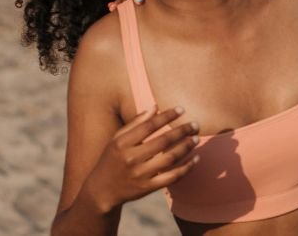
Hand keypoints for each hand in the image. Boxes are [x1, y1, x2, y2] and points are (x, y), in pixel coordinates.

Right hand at [82, 107, 198, 212]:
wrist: (101, 191)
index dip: (167, 116)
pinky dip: (186, 168)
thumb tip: (155, 107)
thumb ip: (135, 123)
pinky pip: (171, 177)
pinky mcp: (147, 188)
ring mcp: (140, 175)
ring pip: (169, 158)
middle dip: (182, 131)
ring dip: (186, 147)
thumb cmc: (112, 159)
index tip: (182, 109)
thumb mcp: (116, 139)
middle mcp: (130, 159)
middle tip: (195, 125)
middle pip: (162, 141)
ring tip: (196, 138)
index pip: (149, 126)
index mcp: (122, 144)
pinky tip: (195, 159)